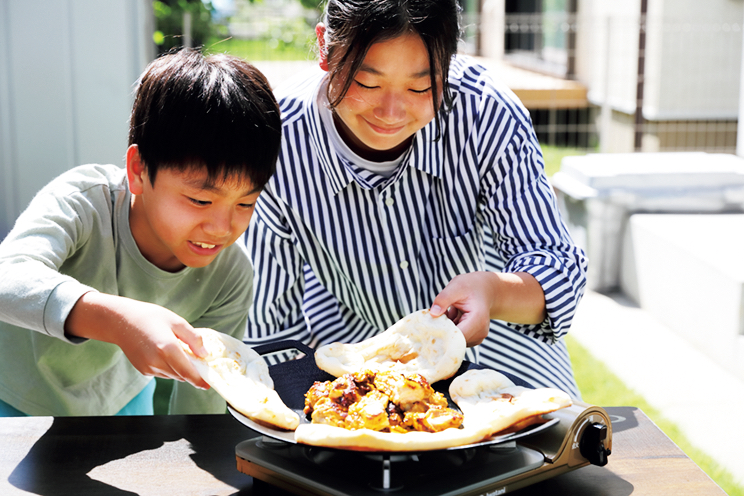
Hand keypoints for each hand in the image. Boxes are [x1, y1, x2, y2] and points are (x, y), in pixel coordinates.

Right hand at [65, 292, 209, 388]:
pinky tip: (163, 352)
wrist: (121, 321)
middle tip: (197, 358)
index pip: (188, 372)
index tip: (208, 384)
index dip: (200, 380)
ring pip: (173, 375)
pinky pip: (162, 373)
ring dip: (179, 368)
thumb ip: (193, 339)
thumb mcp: (177, 322)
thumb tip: (204, 354)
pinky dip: (168, 367)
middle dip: (191, 371)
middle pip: (182, 375)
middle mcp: (157, 362)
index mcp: (168, 348)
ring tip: (176, 349)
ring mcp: (149, 368)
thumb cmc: (150, 317)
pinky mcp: (143, 370)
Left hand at [429, 272, 495, 345]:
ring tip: (451, 311)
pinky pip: (456, 338)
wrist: (485, 289)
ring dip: (446, 328)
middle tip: (441, 311)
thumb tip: (433, 314)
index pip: (455, 336)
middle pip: (453, 340)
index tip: (431, 322)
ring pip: (453, 340)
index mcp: (477, 320)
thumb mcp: (456, 287)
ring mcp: (477, 338)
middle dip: (442, 329)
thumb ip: (444, 299)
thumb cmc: (471, 286)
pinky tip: (453, 316)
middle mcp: (480, 333)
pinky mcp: (473, 339)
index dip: (441, 332)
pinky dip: (450, 329)